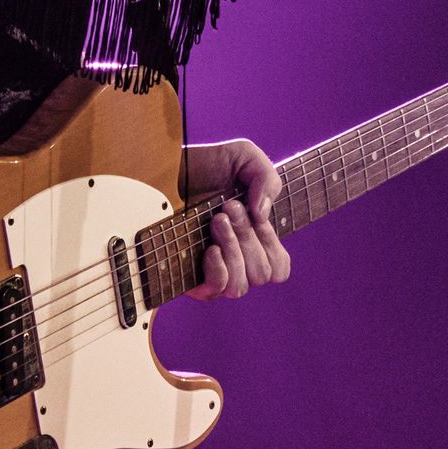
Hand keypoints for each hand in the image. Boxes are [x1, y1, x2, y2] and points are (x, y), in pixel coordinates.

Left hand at [181, 139, 290, 300]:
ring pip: (240, 286)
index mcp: (253, 243)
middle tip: (227, 207)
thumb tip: (262, 215)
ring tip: (215, 220)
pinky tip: (209, 248)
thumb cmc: (209, 163)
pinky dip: (218, 271)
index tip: (253, 212)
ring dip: (233, 249)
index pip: (278, 269)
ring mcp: (211, 270)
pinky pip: (215, 291)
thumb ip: (267, 179)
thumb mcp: (246, 157)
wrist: (169, 164)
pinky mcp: (188, 275)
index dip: (271, 244)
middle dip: (247, 236)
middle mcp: (234, 261)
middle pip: (261, 273)